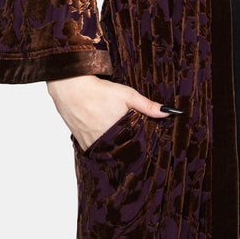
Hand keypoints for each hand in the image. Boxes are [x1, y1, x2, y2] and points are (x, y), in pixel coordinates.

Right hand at [46, 75, 175, 150]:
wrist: (71, 87)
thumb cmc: (99, 90)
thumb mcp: (127, 95)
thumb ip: (147, 106)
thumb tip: (169, 112)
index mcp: (118, 132)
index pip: (135, 146)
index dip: (140, 144)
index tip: (144, 142)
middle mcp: (104, 141)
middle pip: (121, 150)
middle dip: (127, 147)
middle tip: (131, 141)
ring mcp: (91, 143)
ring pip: (107, 151)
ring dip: (113, 147)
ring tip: (117, 139)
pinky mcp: (82, 143)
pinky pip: (95, 150)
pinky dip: (100, 147)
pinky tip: (104, 139)